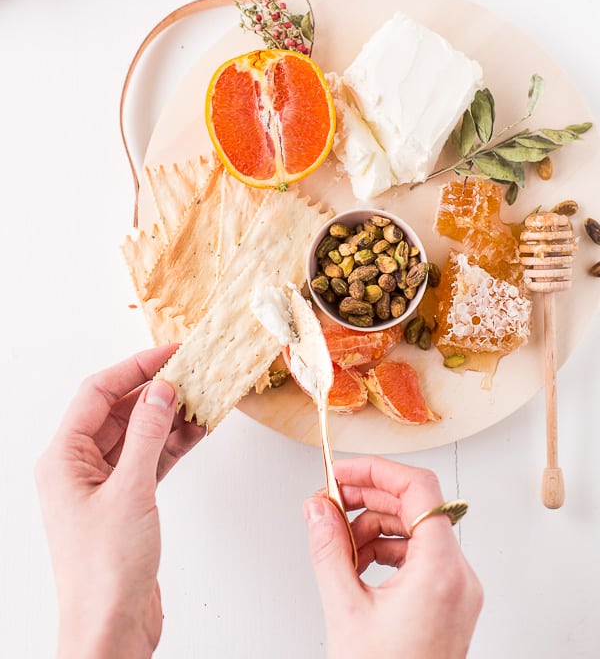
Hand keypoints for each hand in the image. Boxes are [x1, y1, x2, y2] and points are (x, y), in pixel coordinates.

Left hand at [35, 345, 204, 658]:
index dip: (134, 368)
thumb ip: (147, 435)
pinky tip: (198, 430)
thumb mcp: (130, 492)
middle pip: (119, 411)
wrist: (111, 630)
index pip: (97, 394)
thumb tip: (160, 390)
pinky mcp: (127, 502)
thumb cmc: (104, 571)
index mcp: (64, 459)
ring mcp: (104, 485)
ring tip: (203, 398)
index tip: (169, 352)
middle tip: (193, 372)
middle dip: (156, 391)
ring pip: (139, 434)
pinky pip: (151, 459)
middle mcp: (79, 467)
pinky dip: (174, 444)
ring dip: (170, 417)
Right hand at [303, 456, 482, 658]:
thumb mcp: (346, 610)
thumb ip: (328, 550)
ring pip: (416, 530)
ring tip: (339, 542)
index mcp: (441, 570)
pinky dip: (387, 549)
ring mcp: (457, 589)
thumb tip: (317, 508)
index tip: (343, 471)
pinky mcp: (449, 601)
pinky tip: (357, 563)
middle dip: (369, 497)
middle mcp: (459, 575)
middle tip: (330, 501)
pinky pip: (419, 555)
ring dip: (374, 526)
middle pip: (416, 505)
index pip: (419, 487)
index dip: (377, 470)